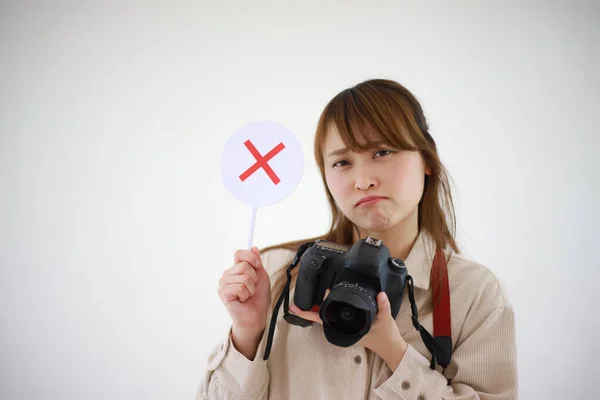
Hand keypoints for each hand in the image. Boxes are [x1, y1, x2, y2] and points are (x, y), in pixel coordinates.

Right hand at [218, 247, 271, 357]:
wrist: (256, 316)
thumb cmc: (258, 298)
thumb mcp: (261, 276)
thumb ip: (256, 262)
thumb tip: (253, 247)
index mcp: (235, 269)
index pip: (239, 253)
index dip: (251, 258)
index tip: (258, 266)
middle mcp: (227, 275)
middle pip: (244, 265)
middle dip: (254, 278)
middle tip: (251, 288)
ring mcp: (224, 284)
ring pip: (244, 277)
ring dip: (251, 288)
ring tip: (247, 295)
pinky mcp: (223, 293)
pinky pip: (240, 287)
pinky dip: (246, 294)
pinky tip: (242, 299)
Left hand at [289, 291, 406, 370]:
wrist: (389, 347)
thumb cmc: (386, 335)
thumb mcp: (385, 319)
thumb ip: (383, 306)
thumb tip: (380, 294)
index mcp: (347, 329)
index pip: (324, 320)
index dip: (311, 314)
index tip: (300, 308)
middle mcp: (343, 329)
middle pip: (321, 318)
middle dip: (310, 309)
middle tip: (304, 298)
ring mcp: (344, 327)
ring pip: (326, 317)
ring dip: (319, 308)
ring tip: (312, 297)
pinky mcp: (348, 325)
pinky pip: (334, 317)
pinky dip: (328, 309)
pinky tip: (326, 302)